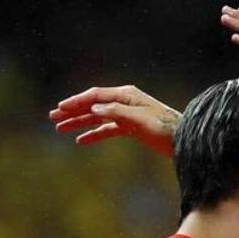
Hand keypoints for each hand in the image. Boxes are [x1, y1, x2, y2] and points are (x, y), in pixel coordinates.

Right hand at [49, 85, 180, 157]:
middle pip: (94, 106)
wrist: (185, 142)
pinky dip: (95, 134)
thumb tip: (93, 110)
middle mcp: (125, 102)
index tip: (60, 108)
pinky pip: (108, 129)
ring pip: (98, 118)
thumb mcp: (140, 120)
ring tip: (61, 129)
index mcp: (127, 95)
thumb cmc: (166, 129)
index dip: (77, 102)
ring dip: (80, 123)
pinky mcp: (132, 128)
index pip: (96, 96)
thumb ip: (116, 113)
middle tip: (52, 118)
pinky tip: (82, 140)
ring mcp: (128, 115)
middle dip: (73, 112)